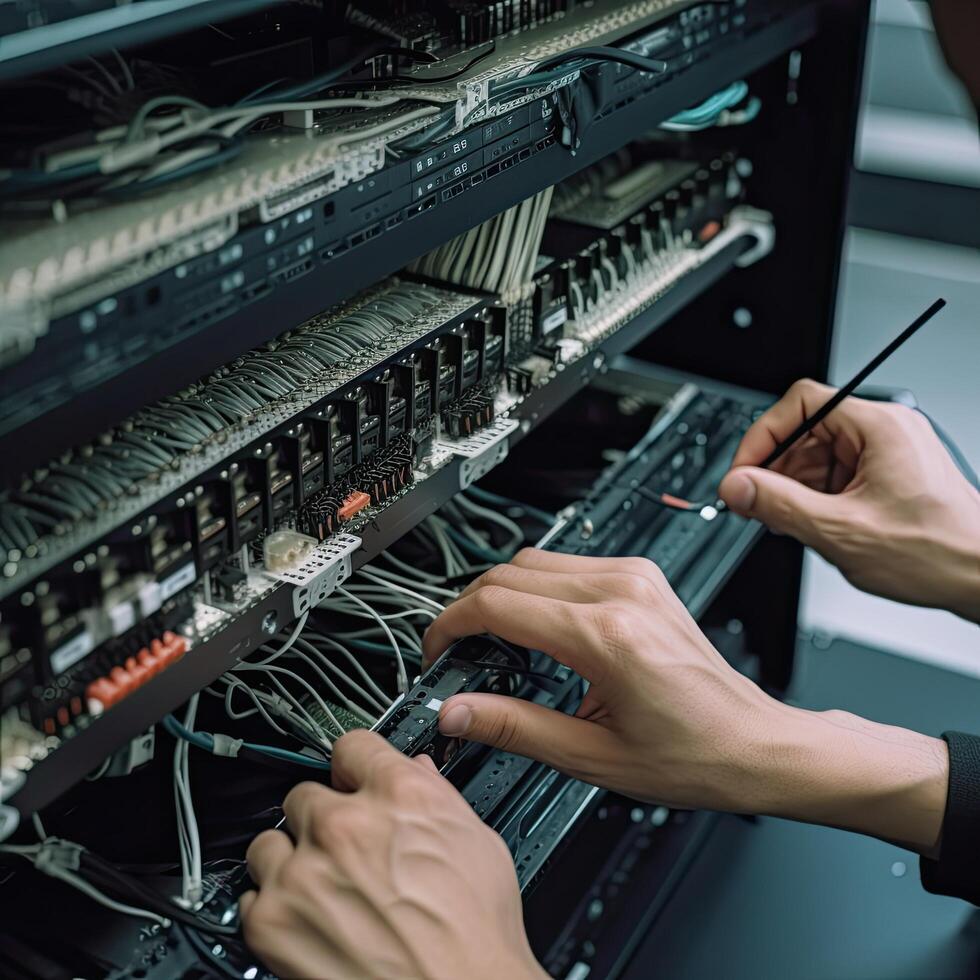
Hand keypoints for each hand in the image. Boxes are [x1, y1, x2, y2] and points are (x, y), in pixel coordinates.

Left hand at [240, 730, 543, 979]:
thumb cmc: (475, 936)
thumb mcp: (479, 844)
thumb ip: (439, 798)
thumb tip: (420, 773)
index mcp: (399, 796)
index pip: (353, 745)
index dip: (355, 764)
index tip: (349, 777)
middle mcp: (346, 825)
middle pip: (305, 793)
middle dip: (322, 818)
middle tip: (341, 850)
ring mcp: (304, 873)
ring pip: (269, 842)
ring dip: (289, 861)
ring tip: (318, 889)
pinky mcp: (273, 923)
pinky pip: (251, 897)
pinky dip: (273, 909)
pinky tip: (306, 922)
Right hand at [424, 549, 948, 855]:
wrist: (756, 742)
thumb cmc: (695, 756)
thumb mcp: (593, 757)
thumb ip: (514, 728)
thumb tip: (457, 712)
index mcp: (606, 636)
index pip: (497, 605)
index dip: (451, 626)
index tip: (438, 650)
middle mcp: (621, 592)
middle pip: (509, 572)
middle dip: (471, 607)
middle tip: (460, 652)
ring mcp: (635, 577)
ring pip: (535, 560)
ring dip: (503, 593)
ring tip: (495, 642)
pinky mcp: (642, 576)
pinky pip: (568, 562)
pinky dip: (537, 588)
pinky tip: (538, 627)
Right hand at [717, 379, 979, 620]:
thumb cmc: (937, 553)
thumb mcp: (841, 531)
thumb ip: (779, 505)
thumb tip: (737, 486)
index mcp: (879, 427)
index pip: (799, 403)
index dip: (762, 436)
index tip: (744, 472)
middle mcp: (886, 431)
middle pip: (805, 430)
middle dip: (775, 468)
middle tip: (754, 502)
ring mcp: (889, 452)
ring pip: (818, 455)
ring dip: (793, 487)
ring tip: (785, 521)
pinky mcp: (889, 474)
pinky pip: (836, 474)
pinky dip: (814, 497)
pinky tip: (809, 523)